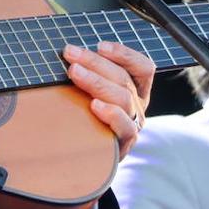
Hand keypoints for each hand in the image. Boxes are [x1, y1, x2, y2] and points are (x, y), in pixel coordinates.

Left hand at [63, 41, 154, 158]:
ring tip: (74, 72)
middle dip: (95, 62)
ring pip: (122, 97)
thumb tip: (66, 52)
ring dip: (97, 81)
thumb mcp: (92, 94)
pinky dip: (111, 114)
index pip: (142, 67)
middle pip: (123, 78)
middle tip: (70, 53)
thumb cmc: (88, 120)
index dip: (124, 54)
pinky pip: (124, 127)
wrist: (89, 162)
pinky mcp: (124, 144)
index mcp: (135, 90)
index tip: (100, 46)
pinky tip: (94, 105)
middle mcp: (137, 106)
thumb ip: (88, 75)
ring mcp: (133, 124)